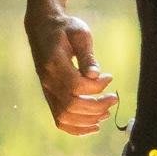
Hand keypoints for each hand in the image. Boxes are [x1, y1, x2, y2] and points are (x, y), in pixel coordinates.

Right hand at [28, 12, 120, 135]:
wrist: (42, 27)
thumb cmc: (64, 28)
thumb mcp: (79, 33)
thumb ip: (87, 55)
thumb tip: (95, 74)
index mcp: (54, 64)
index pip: (76, 86)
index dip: (96, 87)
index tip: (109, 77)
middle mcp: (47, 81)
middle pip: (71, 105)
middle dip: (96, 106)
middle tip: (114, 98)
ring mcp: (46, 91)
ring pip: (65, 117)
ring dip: (89, 119)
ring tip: (107, 112)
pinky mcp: (49, 96)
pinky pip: (59, 120)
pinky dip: (77, 128)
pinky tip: (94, 125)